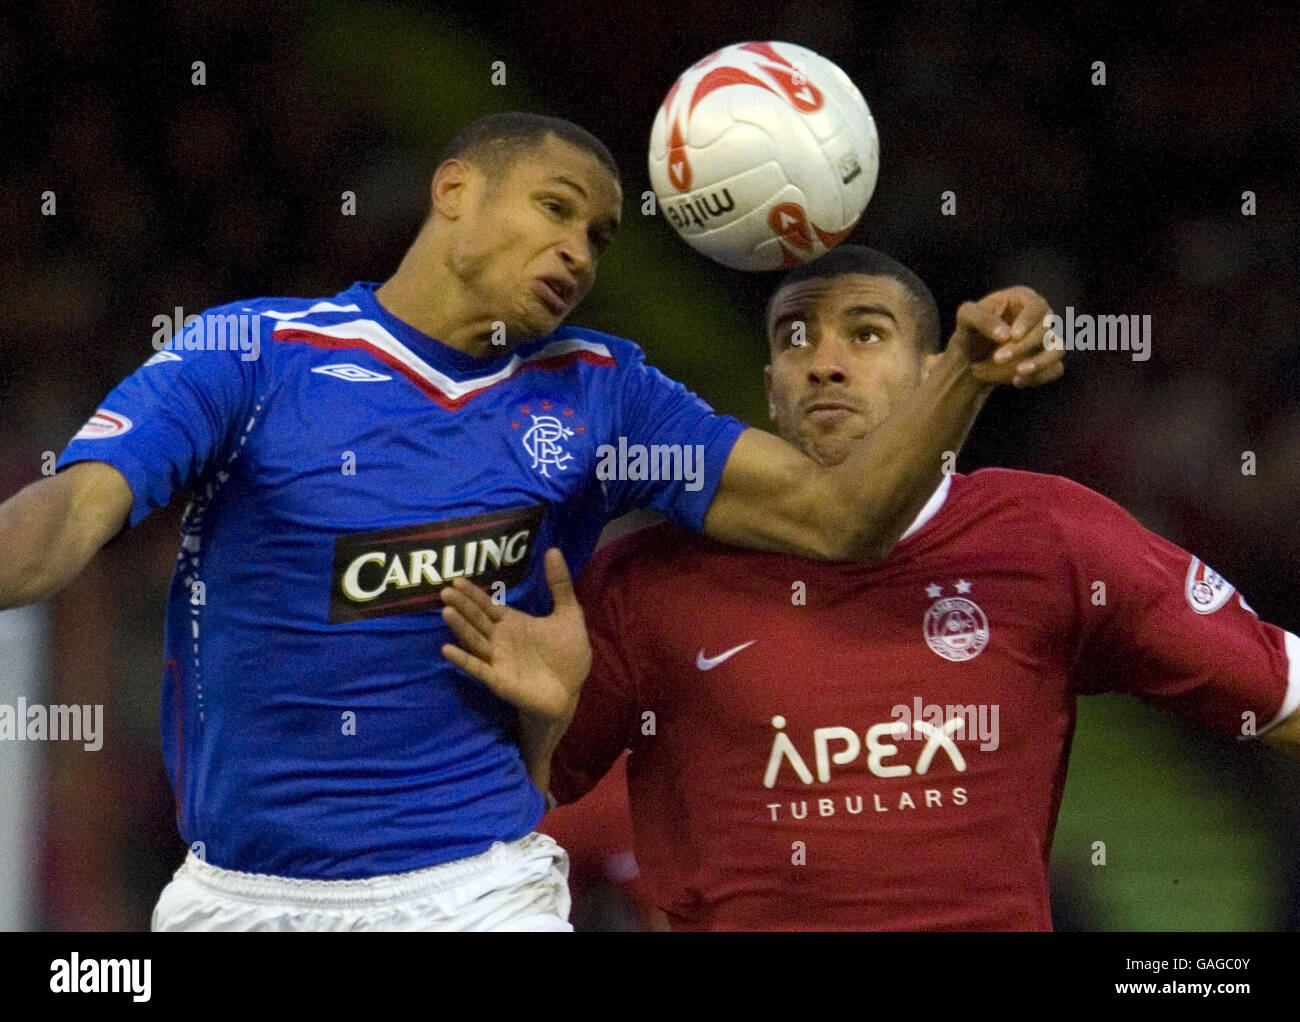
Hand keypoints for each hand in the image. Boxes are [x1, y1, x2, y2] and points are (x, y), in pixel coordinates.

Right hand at [438, 548, 591, 724]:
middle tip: (445, 591)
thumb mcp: (568, 614)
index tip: (456, 580)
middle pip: (476, 620)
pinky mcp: (499, 680)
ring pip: (474, 640)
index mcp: (513, 623)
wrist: (571, 691)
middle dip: (462, 606)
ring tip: (446, 612)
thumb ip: (560, 585)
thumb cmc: (568, 655)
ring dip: (461, 627)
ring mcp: (497, 660)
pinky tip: (448, 649)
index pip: (487, 606)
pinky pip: (478, 668)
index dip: (473, 594)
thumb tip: (554, 550)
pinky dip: (463, 660)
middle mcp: (500, 640)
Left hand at [949, 286, 1062, 387]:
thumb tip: (1005, 335)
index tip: (1013, 336)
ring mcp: (1048, 339)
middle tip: (997, 359)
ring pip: (1058, 350)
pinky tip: (1017, 381)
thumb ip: (982, 319)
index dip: (1028, 321)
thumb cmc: (971, 330)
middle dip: (1022, 347)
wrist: (973, 355)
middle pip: (1046, 330)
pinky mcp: (1048, 360)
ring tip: (1017, 374)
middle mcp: (1041, 317)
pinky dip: (1039, 377)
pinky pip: (1055, 369)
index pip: (1037, 305)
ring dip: (1040, 363)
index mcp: (1023, 299)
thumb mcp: (966, 318)